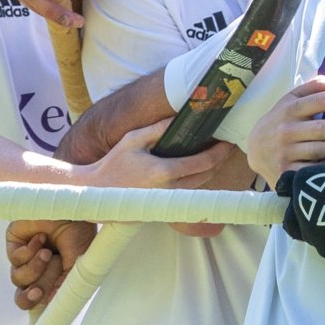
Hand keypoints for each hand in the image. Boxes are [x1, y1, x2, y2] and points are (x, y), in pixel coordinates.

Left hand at [6, 219, 95, 309]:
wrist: (70, 203)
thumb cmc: (80, 228)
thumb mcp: (80, 260)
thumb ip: (67, 283)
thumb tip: (51, 302)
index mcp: (56, 275)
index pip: (41, 300)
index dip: (38, 307)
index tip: (43, 308)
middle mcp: (39, 268)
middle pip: (25, 297)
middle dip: (35, 292)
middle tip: (40, 289)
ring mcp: (25, 256)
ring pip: (18, 280)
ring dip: (35, 269)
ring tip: (48, 253)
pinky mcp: (14, 243)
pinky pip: (15, 260)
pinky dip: (29, 252)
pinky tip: (40, 238)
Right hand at [84, 117, 236, 189]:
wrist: (97, 190)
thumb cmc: (113, 163)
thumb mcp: (133, 140)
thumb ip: (158, 129)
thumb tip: (180, 117)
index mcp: (163, 172)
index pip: (203, 163)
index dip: (219, 152)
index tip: (228, 141)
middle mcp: (169, 190)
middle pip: (206, 176)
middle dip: (219, 161)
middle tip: (226, 146)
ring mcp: (166, 201)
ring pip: (198, 187)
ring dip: (210, 171)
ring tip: (214, 155)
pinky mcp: (163, 207)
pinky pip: (187, 194)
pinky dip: (196, 181)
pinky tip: (197, 169)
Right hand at [245, 76, 324, 180]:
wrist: (255, 150)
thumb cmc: (279, 121)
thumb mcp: (289, 100)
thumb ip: (312, 88)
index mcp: (289, 109)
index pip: (320, 101)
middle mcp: (286, 130)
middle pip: (322, 128)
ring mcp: (285, 152)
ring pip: (319, 149)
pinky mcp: (286, 171)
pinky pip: (311, 169)